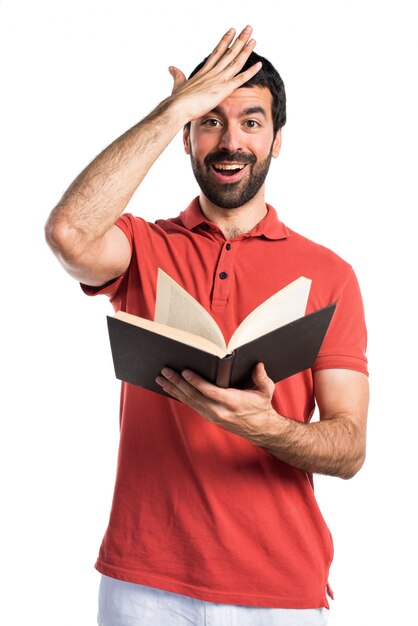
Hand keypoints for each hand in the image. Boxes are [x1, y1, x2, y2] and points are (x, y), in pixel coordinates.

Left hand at [156, 362, 276, 441]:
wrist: (260, 428)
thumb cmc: (261, 406)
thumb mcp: (266, 391)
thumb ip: (262, 378)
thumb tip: (259, 365)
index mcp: (233, 402)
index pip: (211, 392)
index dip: (197, 382)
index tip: (185, 372)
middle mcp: (219, 411)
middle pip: (194, 396)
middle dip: (178, 383)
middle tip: (165, 371)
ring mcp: (212, 415)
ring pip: (189, 401)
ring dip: (174, 389)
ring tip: (161, 378)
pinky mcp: (208, 416)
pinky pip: (191, 405)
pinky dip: (179, 396)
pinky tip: (169, 388)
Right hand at [168, 26, 261, 123]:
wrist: (177, 107)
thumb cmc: (176, 100)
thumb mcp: (178, 85)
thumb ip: (177, 76)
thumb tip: (172, 68)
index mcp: (203, 71)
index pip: (217, 52)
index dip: (225, 41)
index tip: (232, 31)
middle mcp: (212, 72)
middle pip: (229, 52)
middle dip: (239, 40)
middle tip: (248, 28)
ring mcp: (218, 79)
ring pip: (235, 62)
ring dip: (245, 50)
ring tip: (254, 39)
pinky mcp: (223, 90)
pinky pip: (240, 79)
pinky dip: (250, 72)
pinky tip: (259, 65)